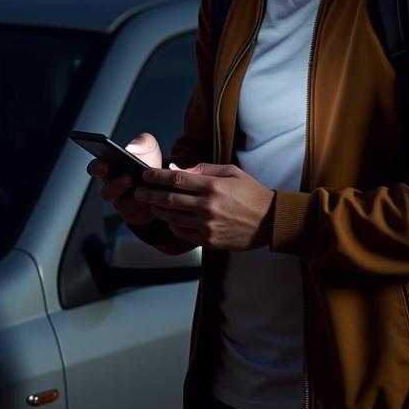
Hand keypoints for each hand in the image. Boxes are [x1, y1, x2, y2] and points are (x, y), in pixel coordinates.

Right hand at [86, 132, 162, 226]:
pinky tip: (156, 201)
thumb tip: (132, 147)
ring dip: (135, 199)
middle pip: (106, 192)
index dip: (97, 168)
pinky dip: (146, 210)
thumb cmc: (148, 161)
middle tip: (129, 178)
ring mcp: (121, 204)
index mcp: (108, 169)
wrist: (163, 180)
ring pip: (123, 206)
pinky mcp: (133, 216)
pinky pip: (138, 216)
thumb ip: (141, 142)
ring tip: (148, 190)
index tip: (103, 165)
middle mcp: (110, 189)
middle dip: (116, 186)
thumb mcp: (147, 147)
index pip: (95, 168)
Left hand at [133, 162, 274, 250]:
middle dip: (149, 194)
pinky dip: (171, 224)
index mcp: (213, 187)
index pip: (176, 179)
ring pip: (172, 217)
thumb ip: (202, 169)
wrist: (270, 221)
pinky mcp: (208, 240)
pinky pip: (181, 232)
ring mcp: (207, 225)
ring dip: (157, 209)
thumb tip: (176, 169)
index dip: (156, 176)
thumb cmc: (251, 193)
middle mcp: (207, 207)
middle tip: (138, 190)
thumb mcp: (231, 172)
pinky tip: (169, 218)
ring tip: (151, 203)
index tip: (145, 174)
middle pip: (168, 199)